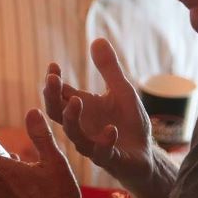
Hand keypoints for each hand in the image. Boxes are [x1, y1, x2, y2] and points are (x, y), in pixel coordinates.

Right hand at [43, 38, 154, 186]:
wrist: (145, 152)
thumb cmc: (129, 122)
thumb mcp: (122, 90)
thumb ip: (109, 69)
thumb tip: (97, 39)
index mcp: (82, 108)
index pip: (58, 94)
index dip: (52, 81)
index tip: (53, 66)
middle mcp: (81, 126)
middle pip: (56, 113)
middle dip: (51, 97)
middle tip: (52, 79)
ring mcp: (92, 143)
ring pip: (74, 134)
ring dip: (72, 118)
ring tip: (77, 100)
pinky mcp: (109, 158)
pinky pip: (101, 152)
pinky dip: (104, 141)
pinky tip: (111, 129)